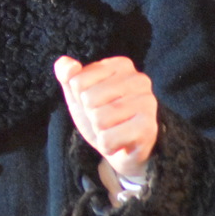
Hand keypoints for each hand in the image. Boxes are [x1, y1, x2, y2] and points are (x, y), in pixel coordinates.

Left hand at [54, 55, 157, 179]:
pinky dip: (107, 145)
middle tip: (106, 120)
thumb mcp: (77, 94)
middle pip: (89, 100)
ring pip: (99, 119)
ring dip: (100, 131)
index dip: (80, 99)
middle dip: (91, 116)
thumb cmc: (101, 116)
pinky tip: (120, 143)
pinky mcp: (148, 128)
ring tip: (114, 130)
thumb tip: (69, 64)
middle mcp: (139, 79)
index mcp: (121, 65)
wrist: (122, 151)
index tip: (97, 104)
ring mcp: (147, 102)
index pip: (77, 82)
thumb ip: (66, 74)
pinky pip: (108, 139)